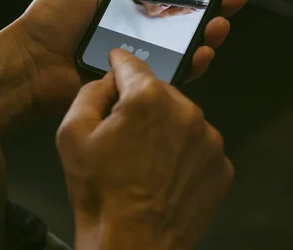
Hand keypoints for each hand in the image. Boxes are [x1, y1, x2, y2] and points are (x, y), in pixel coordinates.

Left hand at [13, 0, 251, 113]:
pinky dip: (194, 62)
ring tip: (221, 21)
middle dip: (217, 1)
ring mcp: (145, 51)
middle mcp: (142, 24)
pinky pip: (176, 70)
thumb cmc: (50, 19)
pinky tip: (203, 51)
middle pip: (190, 12)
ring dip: (211, 30)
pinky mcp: (142, 77)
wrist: (33, 64)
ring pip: (189, 41)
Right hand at [57, 49, 232, 249]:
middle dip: (141, 105)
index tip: (117, 61)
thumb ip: (89, 93)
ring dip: (165, 128)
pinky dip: (183, 152)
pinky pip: (198, 145)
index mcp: (148, 99)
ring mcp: (209, 140)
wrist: (132, 247)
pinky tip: (164, 173)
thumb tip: (108, 81)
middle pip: (159, 92)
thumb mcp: (71, 135)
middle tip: (125, 134)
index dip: (119, 62)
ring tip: (145, 161)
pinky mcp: (220, 166)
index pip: (132, 64)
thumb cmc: (101, 195)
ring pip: (182, 118)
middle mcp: (186, 112)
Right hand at [139, 0, 198, 16]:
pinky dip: (191, 8)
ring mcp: (168, 13)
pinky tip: (199, 5)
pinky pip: (183, 10)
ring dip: (189, 10)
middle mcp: (160, 13)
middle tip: (191, 6)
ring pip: (179, 12)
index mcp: (151, 9)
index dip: (161, 6)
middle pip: (172, 12)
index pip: (156, 9)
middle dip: (182, 9)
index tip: (167, 3)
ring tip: (199, 6)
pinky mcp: (175, 10)